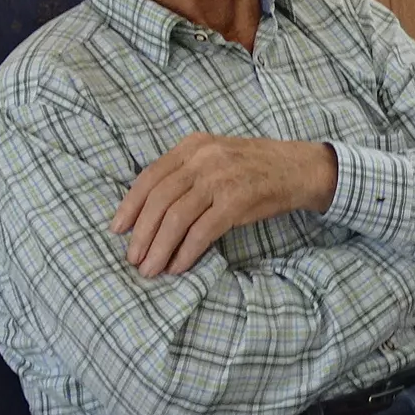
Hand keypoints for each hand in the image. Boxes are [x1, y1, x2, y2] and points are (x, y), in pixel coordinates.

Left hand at [111, 134, 337, 278]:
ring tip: (151, 269)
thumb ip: (184, 173)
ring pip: (176, 218)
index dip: (129, 206)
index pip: (149, 176)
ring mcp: (221, 179)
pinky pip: (202, 231)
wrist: (297, 168)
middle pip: (159, 200)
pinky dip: (186, 252)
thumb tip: (148, 211)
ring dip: (159, 248)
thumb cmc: (253, 167)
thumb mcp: (214, 156)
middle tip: (133, 259)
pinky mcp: (237, 201)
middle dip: (141, 234)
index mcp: (192, 146)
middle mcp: (203, 158)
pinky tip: (179, 266)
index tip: (117, 229)